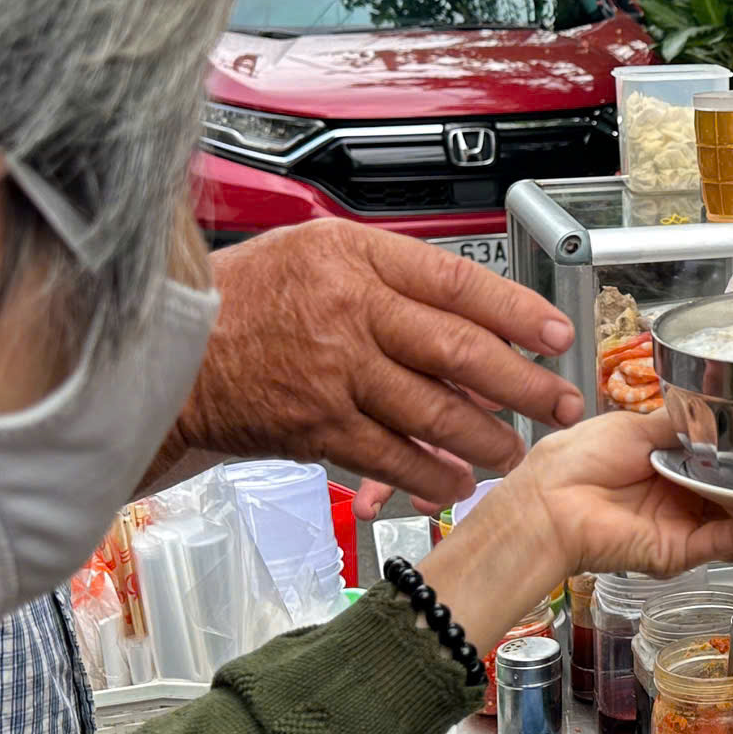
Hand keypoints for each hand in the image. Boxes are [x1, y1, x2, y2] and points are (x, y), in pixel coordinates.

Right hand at [169, 221, 585, 507]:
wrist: (172, 348)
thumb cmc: (246, 298)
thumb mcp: (318, 252)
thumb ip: (391, 278)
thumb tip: (470, 321)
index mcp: (356, 257)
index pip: (457, 282)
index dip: (517, 311)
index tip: (557, 333)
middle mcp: (351, 312)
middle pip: (460, 350)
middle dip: (524, 383)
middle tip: (561, 401)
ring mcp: (335, 373)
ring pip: (435, 411)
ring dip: (487, 437)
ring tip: (515, 449)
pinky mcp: (318, 426)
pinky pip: (392, 456)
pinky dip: (432, 473)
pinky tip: (458, 482)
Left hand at [480, 410, 732, 586]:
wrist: (549, 501)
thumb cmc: (579, 459)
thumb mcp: (638, 427)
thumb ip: (682, 425)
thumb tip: (719, 412)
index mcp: (670, 463)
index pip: (721, 461)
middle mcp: (680, 496)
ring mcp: (682, 525)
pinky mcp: (676, 552)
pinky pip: (716, 543)